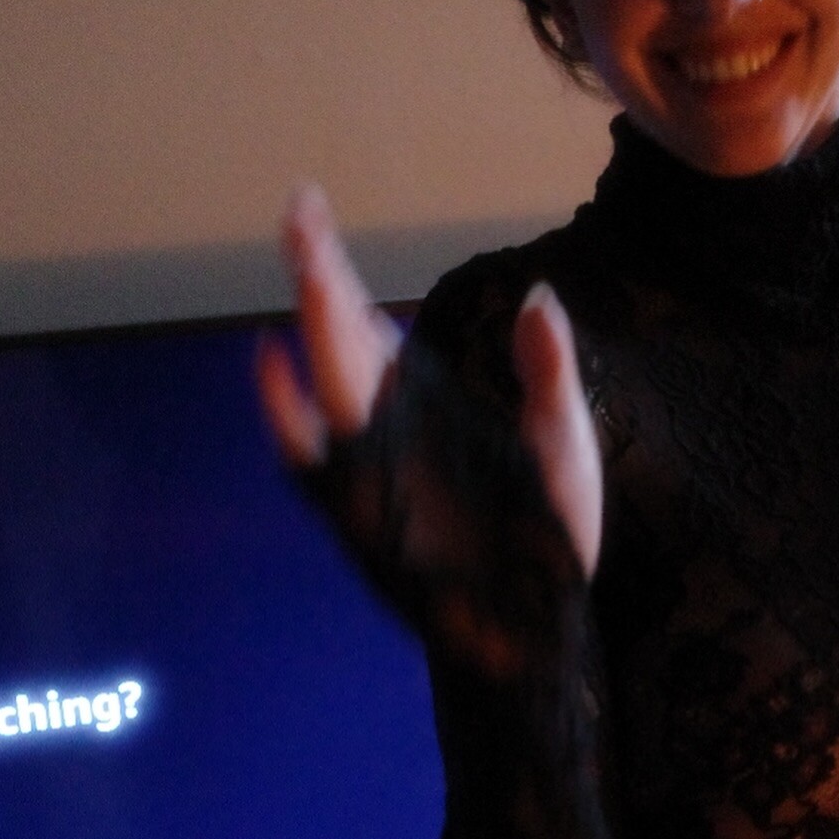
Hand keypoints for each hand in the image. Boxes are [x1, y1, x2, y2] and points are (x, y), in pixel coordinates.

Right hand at [256, 185, 601, 578]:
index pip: (371, 332)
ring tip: (308, 262)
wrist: (541, 630)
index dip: (342, 280)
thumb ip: (547, 373)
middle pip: (341, 342)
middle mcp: (388, 434)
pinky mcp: (369, 520)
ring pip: (330, 387)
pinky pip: (314, 466)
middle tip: (300, 208)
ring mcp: (375, 474)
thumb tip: (538, 297)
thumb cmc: (549, 542)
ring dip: (315, 326)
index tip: (316, 218)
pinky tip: (275, 361)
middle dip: (320, 276)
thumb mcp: (563, 443)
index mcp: (425, 411)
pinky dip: (288, 419)